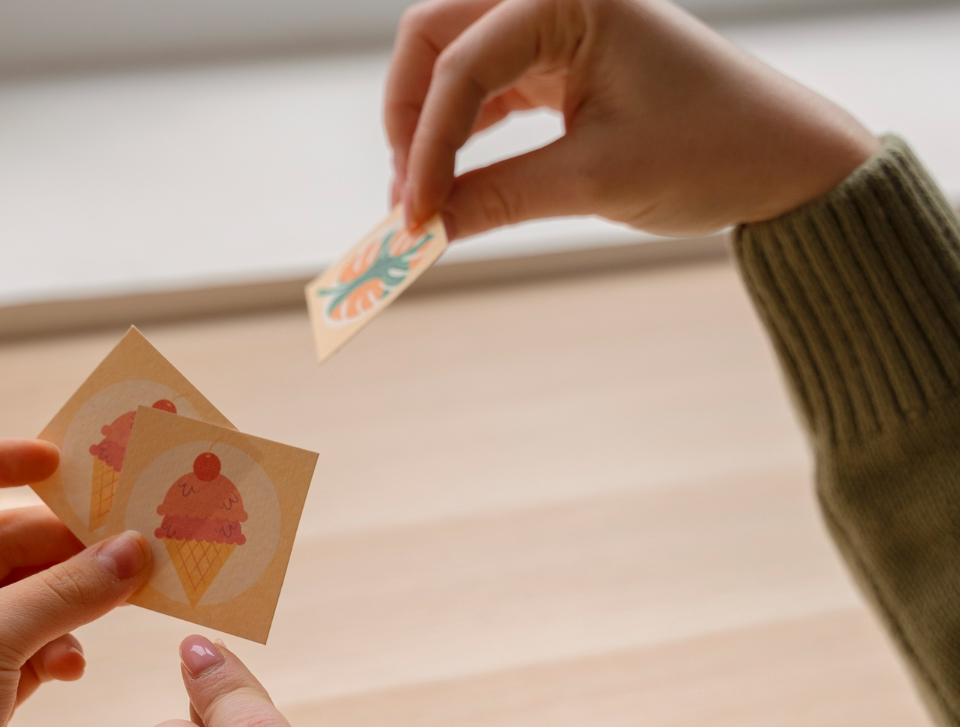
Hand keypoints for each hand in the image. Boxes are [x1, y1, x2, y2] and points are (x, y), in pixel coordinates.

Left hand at [0, 439, 150, 726]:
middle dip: (60, 541)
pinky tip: (78, 662)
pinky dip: (61, 648)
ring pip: (24, 598)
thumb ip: (65, 590)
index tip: (56, 463)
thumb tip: (135, 547)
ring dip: (72, 595)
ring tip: (124, 593)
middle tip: (126, 536)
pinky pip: (32, 649)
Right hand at [386, 0, 878, 238]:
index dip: (427, 146)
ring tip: (425, 200)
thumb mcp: (597, 182)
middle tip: (407, 195)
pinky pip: (482, 89)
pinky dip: (458, 136)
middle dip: (410, 116)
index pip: (464, 65)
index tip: (412, 217)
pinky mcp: (557, 63)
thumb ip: (495, 200)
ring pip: (449, 59)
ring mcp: (555, 26)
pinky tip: (451, 184)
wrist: (786, 163)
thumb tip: (418, 232)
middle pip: (435, 35)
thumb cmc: (716, 152)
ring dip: (427, 126)